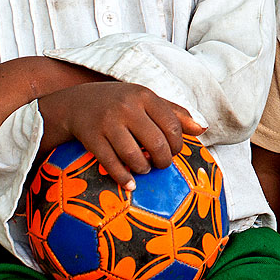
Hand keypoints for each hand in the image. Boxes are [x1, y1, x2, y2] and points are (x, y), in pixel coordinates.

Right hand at [37, 82, 203, 190]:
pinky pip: (111, 164)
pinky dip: (123, 178)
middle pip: (156, 143)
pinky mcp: (91, 137)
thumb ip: (175, 113)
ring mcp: (107, 122)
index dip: (178, 144)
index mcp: (144, 96)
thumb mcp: (147, 100)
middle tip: (162, 164)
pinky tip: (130, 183)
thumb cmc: (120, 103)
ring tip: (145, 169)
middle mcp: (127, 107)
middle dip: (163, 160)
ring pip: (134, 155)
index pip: (172, 125)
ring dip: (144, 169)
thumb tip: (202, 130)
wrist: (76, 102)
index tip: (174, 151)